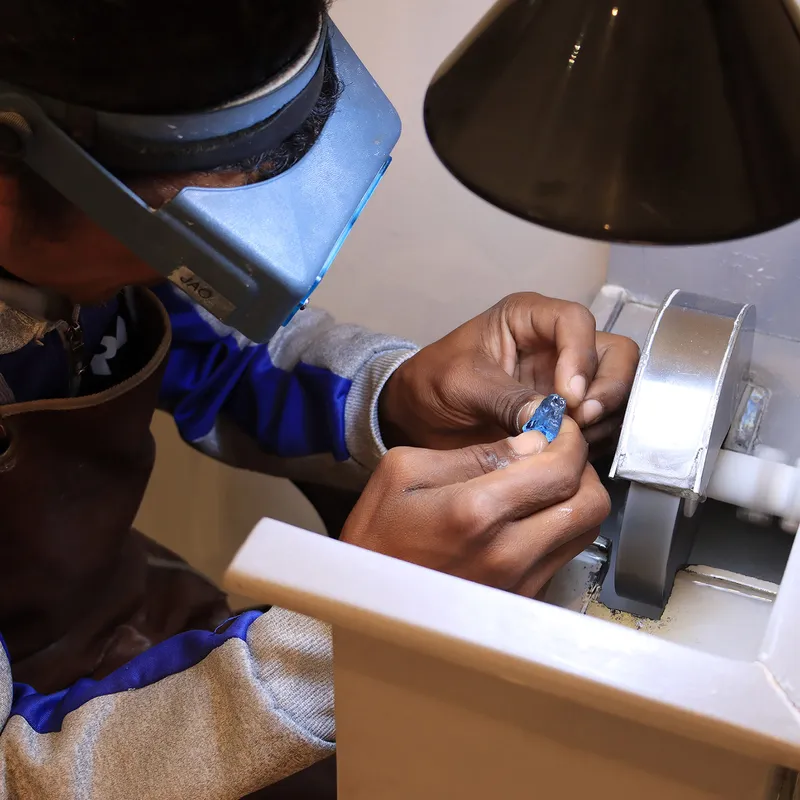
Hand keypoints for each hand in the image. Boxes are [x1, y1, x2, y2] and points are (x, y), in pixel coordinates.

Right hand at [342, 417, 609, 597]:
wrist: (365, 599)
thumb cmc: (377, 531)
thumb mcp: (405, 470)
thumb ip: (473, 454)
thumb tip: (533, 443)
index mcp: (476, 511)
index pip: (561, 469)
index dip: (570, 439)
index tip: (557, 427)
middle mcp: (508, 553)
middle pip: (591, 504)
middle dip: (581, 469)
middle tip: (555, 454)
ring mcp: (519, 584)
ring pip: (585, 532)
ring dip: (574, 499)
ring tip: (542, 484)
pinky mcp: (521, 601)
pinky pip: (563, 556)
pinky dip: (557, 529)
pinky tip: (527, 517)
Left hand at [379, 293, 638, 451]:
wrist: (417, 419)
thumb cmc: (431, 384)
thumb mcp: (461, 385)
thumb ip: (505, 398)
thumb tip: (551, 419)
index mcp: (528, 319)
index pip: (575, 321)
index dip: (580, 355)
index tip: (568, 395)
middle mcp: (556, 346)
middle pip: (614, 354)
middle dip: (605, 389)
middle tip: (581, 420)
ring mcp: (566, 381)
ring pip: (615, 391)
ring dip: (602, 419)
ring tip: (567, 441)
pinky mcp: (568, 415)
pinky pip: (602, 424)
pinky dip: (594, 440)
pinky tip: (568, 452)